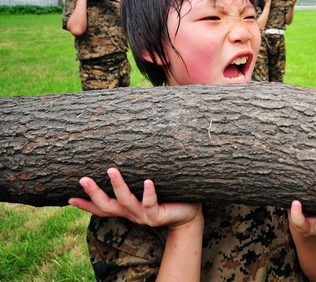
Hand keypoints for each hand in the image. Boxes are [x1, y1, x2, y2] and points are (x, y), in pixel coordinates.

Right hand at [68, 168, 202, 229]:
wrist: (188, 216)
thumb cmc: (167, 198)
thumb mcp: (146, 191)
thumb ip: (136, 181)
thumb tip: (125, 158)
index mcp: (126, 209)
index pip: (101, 208)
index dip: (85, 204)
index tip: (68, 198)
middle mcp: (131, 214)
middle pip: (107, 206)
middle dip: (94, 193)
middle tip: (82, 179)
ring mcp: (143, 216)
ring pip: (126, 202)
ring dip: (118, 186)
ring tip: (111, 170)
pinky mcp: (157, 216)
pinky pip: (150, 204)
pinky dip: (148, 192)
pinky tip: (147, 181)